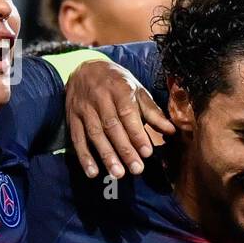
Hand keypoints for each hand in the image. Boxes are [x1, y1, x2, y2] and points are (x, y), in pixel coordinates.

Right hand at [65, 59, 174, 179]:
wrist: (85, 68)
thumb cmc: (117, 83)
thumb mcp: (137, 90)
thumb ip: (152, 111)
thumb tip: (171, 130)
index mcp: (119, 89)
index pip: (128, 114)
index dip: (137, 134)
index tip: (147, 152)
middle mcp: (100, 98)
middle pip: (112, 127)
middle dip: (125, 149)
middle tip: (137, 169)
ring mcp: (84, 108)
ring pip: (95, 134)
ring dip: (106, 155)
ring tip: (118, 173)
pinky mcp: (72, 117)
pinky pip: (77, 138)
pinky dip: (84, 156)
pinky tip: (92, 172)